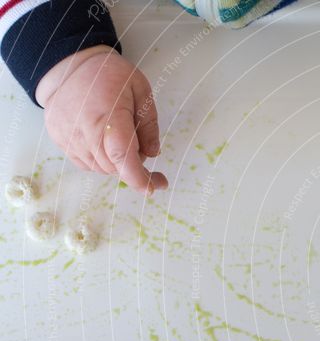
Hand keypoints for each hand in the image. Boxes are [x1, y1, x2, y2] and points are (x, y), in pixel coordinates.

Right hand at [36, 45, 167, 194]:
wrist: (68, 66)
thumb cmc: (110, 75)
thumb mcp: (141, 91)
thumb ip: (149, 124)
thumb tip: (152, 154)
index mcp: (108, 115)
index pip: (122, 156)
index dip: (138, 177)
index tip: (152, 188)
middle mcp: (84, 130)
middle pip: (113, 167)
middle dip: (133, 169)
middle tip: (147, 159)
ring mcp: (68, 136)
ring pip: (100, 168)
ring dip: (116, 164)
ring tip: (123, 141)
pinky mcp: (59, 140)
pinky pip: (85, 163)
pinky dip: (100, 160)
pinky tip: (105, 142)